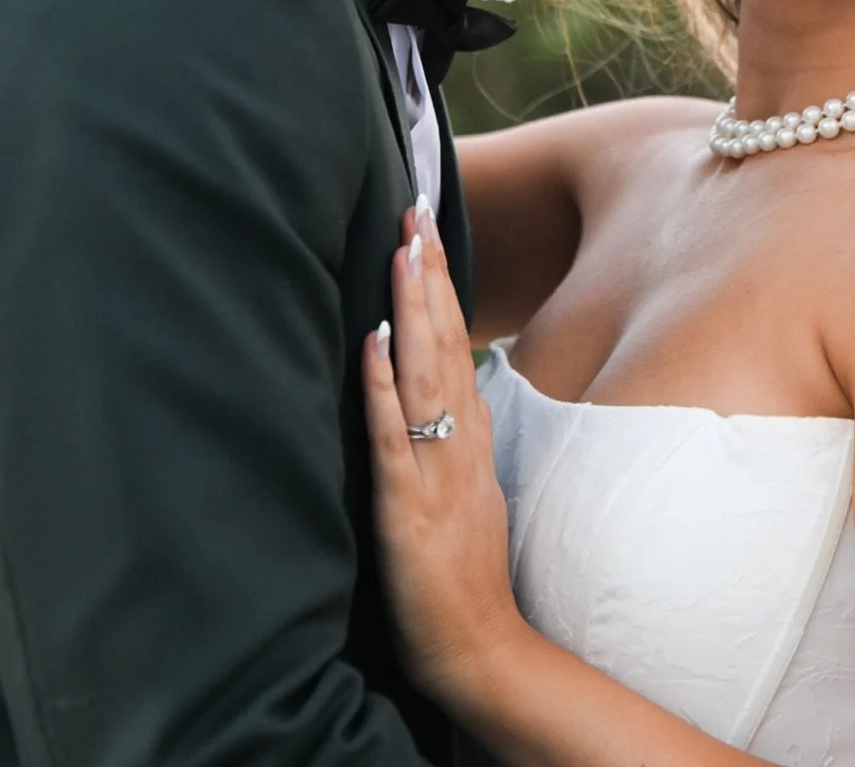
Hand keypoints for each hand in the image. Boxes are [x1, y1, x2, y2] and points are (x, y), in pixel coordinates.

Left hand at [363, 203, 521, 708]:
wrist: (483, 647)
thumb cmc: (467, 569)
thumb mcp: (470, 483)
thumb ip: (460, 430)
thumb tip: (451, 382)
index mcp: (470, 432)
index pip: (458, 340)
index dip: (441, 282)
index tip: (426, 227)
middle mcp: (459, 440)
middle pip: (447, 341)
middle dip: (429, 273)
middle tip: (414, 208)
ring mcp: (435, 471)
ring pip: (425, 375)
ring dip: (412, 310)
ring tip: (402, 252)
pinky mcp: (406, 509)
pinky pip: (392, 441)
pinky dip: (382, 388)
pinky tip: (370, 343)